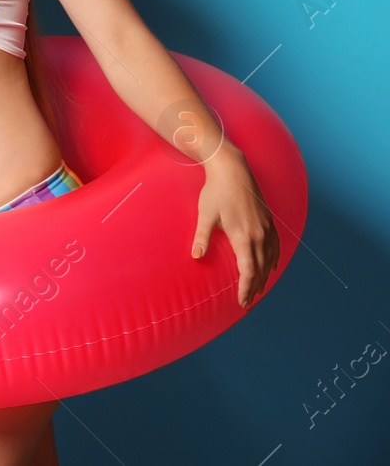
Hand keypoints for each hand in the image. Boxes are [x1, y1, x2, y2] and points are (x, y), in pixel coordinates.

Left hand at [191, 146, 276, 306]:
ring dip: (265, 276)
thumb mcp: (206, 216)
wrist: (232, 170)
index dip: (246, 288)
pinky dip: (274, 259)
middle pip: (261, 269)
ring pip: (270, 259)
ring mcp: (267, 228)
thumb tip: (196, 257)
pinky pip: (276, 246)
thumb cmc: (215, 192)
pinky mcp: (269, 221)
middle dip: (254, 287)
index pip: (249, 271)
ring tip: (258, 289)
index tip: (242, 301)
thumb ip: (202, 238)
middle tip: (247, 301)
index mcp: (244, 237)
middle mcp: (259, 235)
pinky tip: (271, 266)